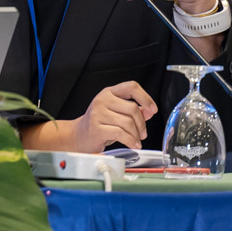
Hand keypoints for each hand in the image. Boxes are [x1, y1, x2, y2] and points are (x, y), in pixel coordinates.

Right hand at [23, 81, 155, 152]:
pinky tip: (133, 144)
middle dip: (142, 124)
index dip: (145, 97)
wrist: (79, 136)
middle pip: (132, 108)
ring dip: (136, 135)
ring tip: (136, 140)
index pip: (131, 87)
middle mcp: (103, 100)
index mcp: (109, 92)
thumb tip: (149, 111)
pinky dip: (131, 141)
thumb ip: (133, 110)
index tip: (152, 109)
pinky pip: (120, 134)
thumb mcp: (116, 113)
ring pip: (128, 122)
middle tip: (143, 133)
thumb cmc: (99, 124)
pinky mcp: (97, 128)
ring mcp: (98, 113)